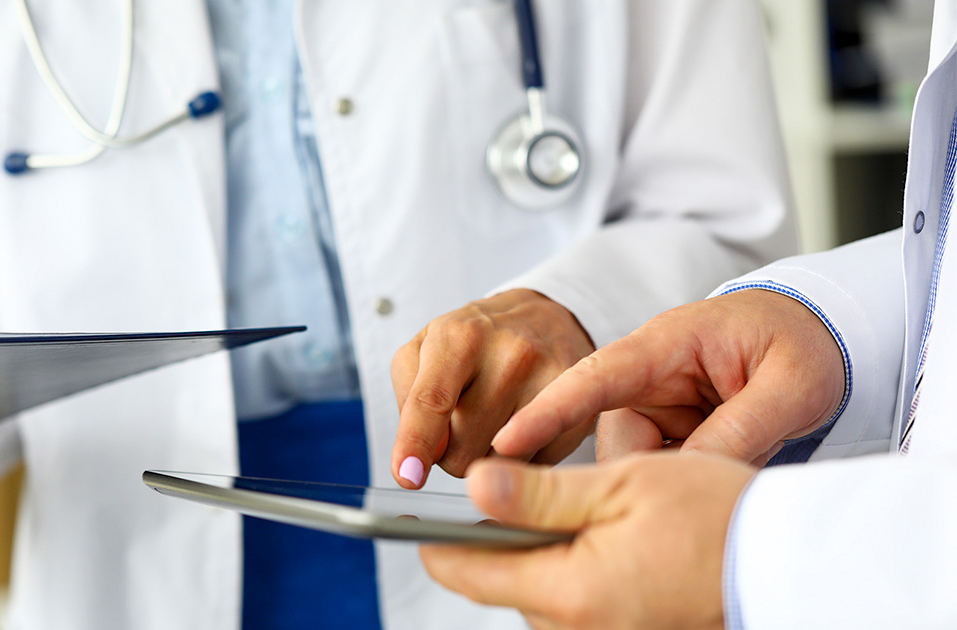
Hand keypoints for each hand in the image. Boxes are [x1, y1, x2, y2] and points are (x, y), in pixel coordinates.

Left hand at [391, 290, 594, 488]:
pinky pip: (534, 468)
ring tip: (495, 418)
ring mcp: (551, 383)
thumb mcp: (424, 350)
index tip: (408, 476)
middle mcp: (510, 355)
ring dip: (487, 457)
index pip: (432, 400)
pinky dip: (521, 458)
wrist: (544, 318)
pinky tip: (523, 427)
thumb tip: (424, 455)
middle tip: (466, 416)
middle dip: (453, 449)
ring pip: (498, 466)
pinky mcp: (581, 413)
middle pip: (462, 451)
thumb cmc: (476, 340)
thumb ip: (411, 402)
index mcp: (461, 337)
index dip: (415, 443)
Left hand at [420, 455, 754, 629]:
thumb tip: (474, 487)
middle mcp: (578, 629)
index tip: (414, 514)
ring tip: (567, 507)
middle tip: (511, 490)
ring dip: (537, 553)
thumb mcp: (618, 485)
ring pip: (537, 593)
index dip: (433, 538)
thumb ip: (538, 493)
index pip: (465, 572)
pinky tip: (596, 535)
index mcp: (568, 592)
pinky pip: (573, 603)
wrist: (789, 558)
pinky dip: (568, 569)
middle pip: (500, 583)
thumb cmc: (715, 514)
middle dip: (497, 539)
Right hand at [493, 290, 844, 465]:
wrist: (817, 334)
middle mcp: (649, 376)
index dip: (547, 412)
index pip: (594, 377)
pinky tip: (718, 482)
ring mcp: (656, 405)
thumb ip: (741, 428)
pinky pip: (657, 467)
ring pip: (634, 462)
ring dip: (672, 481)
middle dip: (640, 477)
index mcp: (667, 344)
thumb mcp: (791, 386)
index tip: (505, 445)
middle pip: (614, 439)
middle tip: (699, 490)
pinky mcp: (667, 430)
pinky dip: (682, 482)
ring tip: (735, 470)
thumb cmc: (801, 342)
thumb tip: (688, 477)